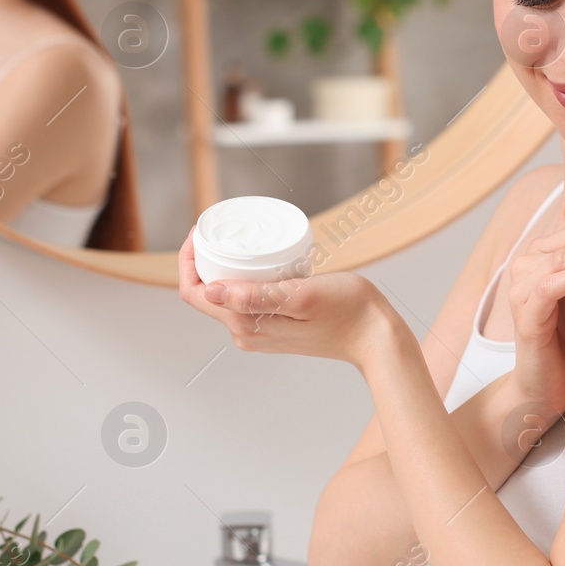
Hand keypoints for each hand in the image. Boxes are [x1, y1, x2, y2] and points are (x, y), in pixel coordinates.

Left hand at [177, 227, 395, 367]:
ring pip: (224, 296)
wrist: (375, 337)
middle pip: (205, 294)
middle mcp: (246, 334)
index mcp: (245, 326)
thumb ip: (257, 297)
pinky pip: (244, 300)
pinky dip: (242, 277)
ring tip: (235, 239)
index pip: (194, 294)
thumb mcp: (301, 295)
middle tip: (218, 228)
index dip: (189, 259)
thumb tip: (212, 291)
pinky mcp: (273, 327)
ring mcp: (259, 332)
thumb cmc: (348, 312)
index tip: (201, 231)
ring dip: (223, 267)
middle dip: (203, 259)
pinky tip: (256, 260)